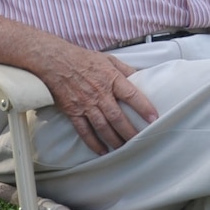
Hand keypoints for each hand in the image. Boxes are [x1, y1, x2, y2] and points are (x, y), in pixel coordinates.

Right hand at [39, 43, 158, 153]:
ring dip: (114, 140)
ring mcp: (85, 104)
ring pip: (103, 127)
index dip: (143, 107)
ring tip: (124, 148)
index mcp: (111, 79)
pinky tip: (101, 150)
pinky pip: (84, 131)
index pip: (131, 95)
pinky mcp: (73, 111)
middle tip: (141, 141)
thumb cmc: (82, 59)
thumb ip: (125, 70)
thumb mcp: (108, 59)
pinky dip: (93, 142)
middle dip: (130, 132)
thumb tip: (141, 78)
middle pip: (118, 117)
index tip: (154, 119)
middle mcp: (99, 93)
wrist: (55, 61)